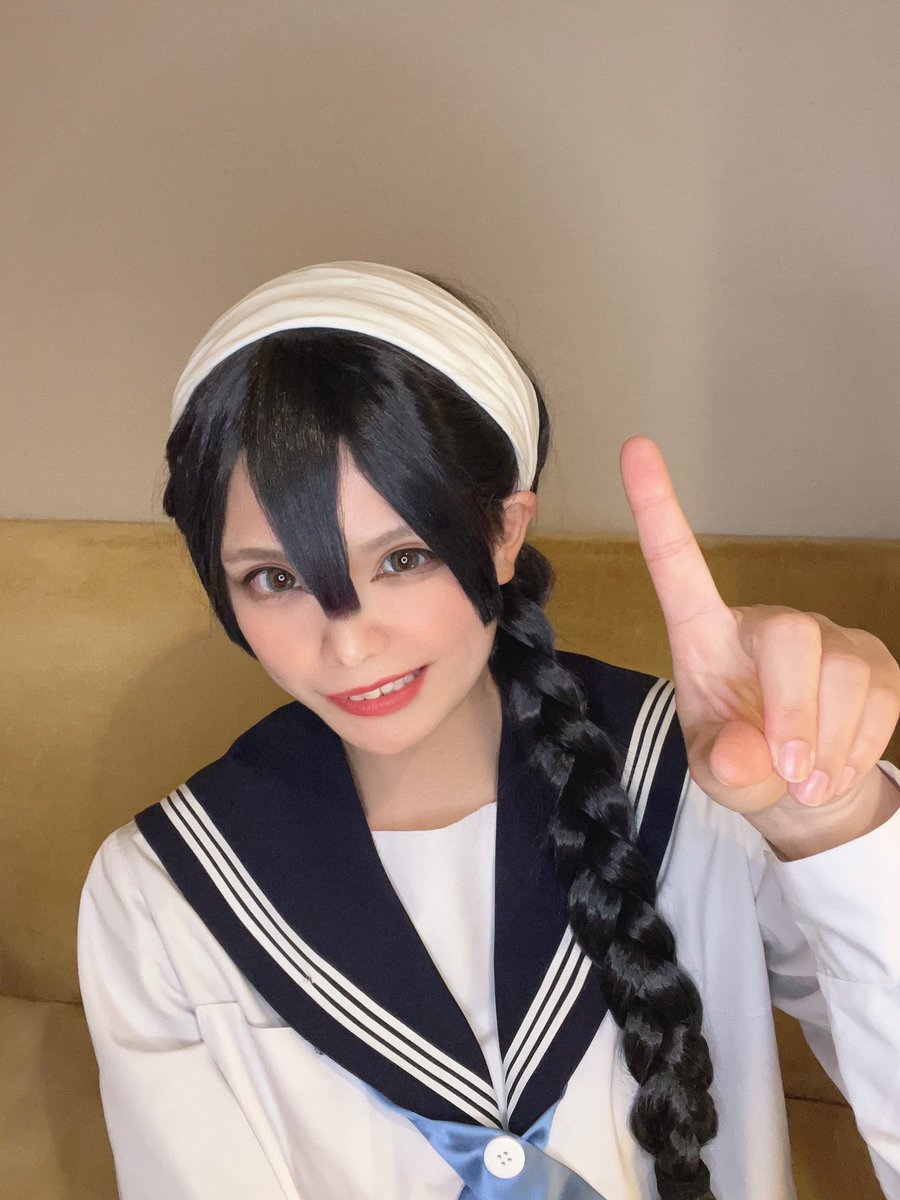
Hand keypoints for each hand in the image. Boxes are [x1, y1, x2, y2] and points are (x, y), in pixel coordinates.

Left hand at [618, 435, 899, 817]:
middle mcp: (766, 623)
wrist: (802, 787)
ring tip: (805, 780)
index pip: (677, 563)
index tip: (634, 446)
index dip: (657, 506)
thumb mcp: (717, 774)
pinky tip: (833, 766)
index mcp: (705, 635)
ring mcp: (828, 638)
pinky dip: (859, 747)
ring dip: (829, 742)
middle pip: (791, 637)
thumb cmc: (743, 762)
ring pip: (844, 675)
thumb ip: (722, 765)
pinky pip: (884, 698)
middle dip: (794, 711)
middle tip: (789, 771)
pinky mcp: (878, 662)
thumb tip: (747, 752)